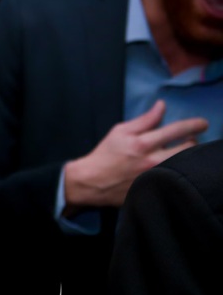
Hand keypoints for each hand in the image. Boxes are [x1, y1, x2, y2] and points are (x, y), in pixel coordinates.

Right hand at [63, 100, 207, 208]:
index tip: (202, 123)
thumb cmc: (106, 154)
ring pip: (187, 163)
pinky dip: (181, 169)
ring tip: (184, 151)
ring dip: (189, 155)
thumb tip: (162, 105)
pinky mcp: (157, 189)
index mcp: (143, 143)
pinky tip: (177, 166)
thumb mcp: (120, 131)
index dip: (194, 124)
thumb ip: (144, 119)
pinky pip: (178, 177)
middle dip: (193, 140)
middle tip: (191, 139)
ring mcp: (157, 177)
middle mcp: (153, 161)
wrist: (93, 182)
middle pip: (188, 148)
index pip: (177, 130)